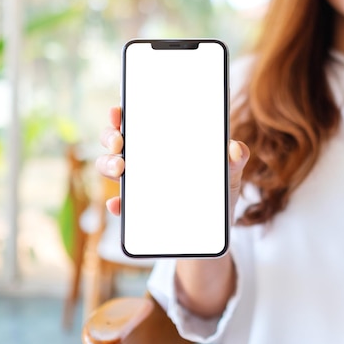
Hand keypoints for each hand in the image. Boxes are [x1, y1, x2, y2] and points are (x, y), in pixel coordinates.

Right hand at [95, 106, 249, 215]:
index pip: (137, 122)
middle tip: (120, 142)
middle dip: (110, 136)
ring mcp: (138, 185)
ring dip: (107, 165)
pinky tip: (118, 204)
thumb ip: (235, 159)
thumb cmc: (219, 192)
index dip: (122, 114)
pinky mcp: (136, 213)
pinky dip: (116, 204)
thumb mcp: (230, 174)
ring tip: (120, 169)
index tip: (118, 112)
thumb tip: (236, 148)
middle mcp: (145, 161)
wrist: (215, 232)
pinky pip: (120, 206)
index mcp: (164, 144)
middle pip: (115, 141)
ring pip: (110, 168)